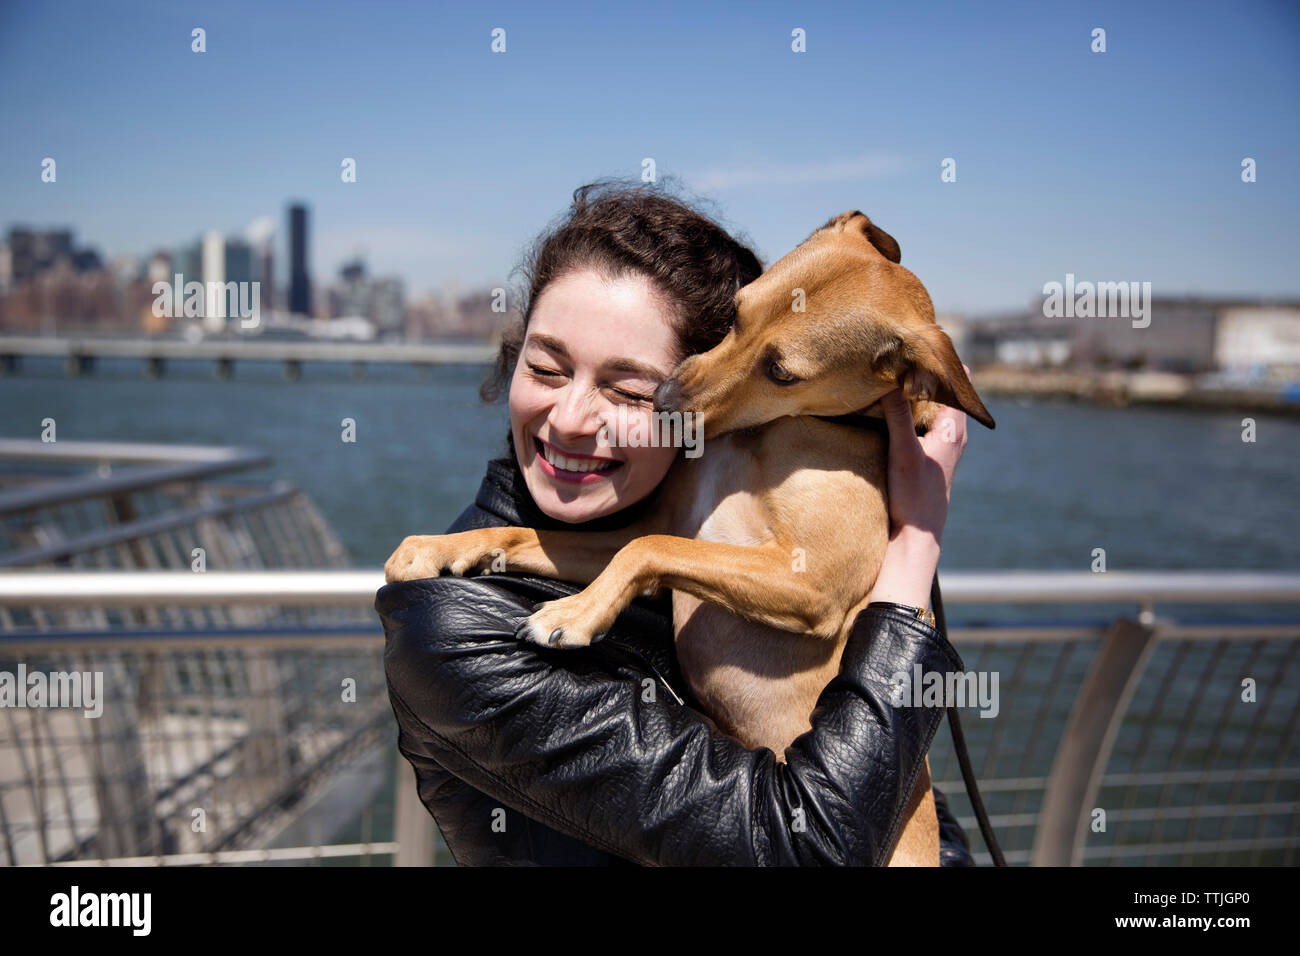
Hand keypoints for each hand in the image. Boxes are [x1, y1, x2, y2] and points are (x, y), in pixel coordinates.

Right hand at [867, 368, 970, 608]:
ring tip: (902, 368)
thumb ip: (898, 416)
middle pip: (948, 391)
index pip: (956, 382)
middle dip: (931, 369)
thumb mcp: (903, 453)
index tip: (926, 335)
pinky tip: (896, 405)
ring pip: (937, 407)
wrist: (917, 539)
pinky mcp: (928, 458)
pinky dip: (914, 407)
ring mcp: (942, 447)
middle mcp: (953, 436)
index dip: (944, 358)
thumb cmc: (916, 498)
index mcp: (954, 430)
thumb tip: (892, 378)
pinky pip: (925, 421)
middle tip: (910, 344)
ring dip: (922, 389)